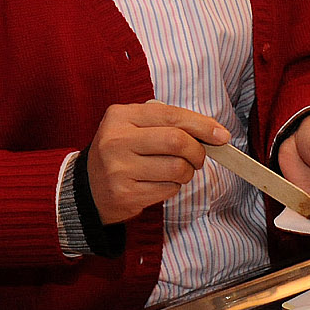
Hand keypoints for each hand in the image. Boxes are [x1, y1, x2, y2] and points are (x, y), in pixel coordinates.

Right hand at [86, 101, 230, 225]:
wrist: (88, 189)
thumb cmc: (122, 153)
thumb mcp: (135, 127)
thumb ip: (169, 124)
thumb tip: (215, 134)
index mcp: (120, 116)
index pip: (170, 115)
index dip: (202, 125)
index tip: (221, 136)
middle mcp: (116, 140)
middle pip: (176, 142)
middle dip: (197, 151)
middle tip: (198, 158)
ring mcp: (119, 169)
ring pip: (176, 169)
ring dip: (186, 173)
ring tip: (176, 172)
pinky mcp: (125, 194)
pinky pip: (168, 190)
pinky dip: (174, 187)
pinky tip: (160, 184)